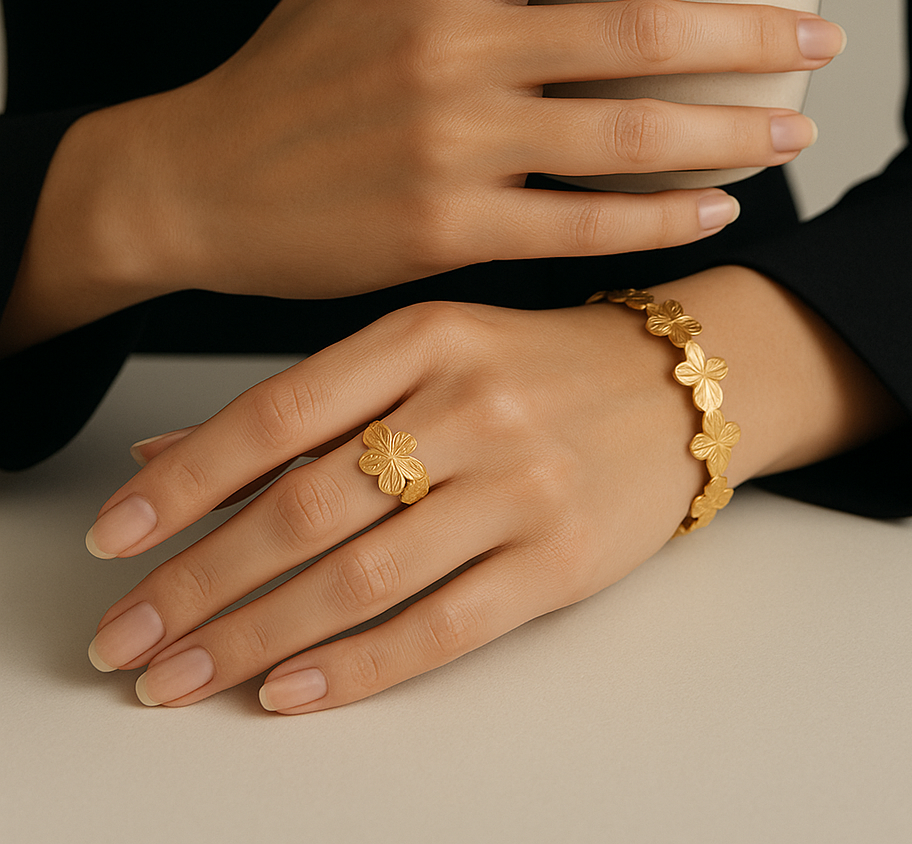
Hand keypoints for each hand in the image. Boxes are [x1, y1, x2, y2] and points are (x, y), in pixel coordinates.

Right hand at [1, 0, 841, 344]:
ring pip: (628, 136)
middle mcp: (451, 48)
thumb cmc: (286, 71)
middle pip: (640, 31)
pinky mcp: (445, 231)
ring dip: (732, 132)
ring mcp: (451, 144)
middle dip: (755, 33)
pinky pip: (583, 227)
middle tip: (823, 39)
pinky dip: (661, 218)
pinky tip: (716, 207)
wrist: (194, 181)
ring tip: (795, 129)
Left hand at [86, 297, 706, 711]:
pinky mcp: (561, 559)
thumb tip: (162, 456)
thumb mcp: (423, 352)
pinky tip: (289, 693)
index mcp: (424, 335)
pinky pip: (439, 628)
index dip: (182, 482)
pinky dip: (354, 669)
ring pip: (361, 577)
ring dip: (255, 638)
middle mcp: (469, 403)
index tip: (111, 538)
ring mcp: (520, 483)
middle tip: (125, 638)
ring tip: (181, 678)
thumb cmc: (534, 366)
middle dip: (199, 582)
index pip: (275, 413)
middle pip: (305, 507)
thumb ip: (302, 404)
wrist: (682, 386)